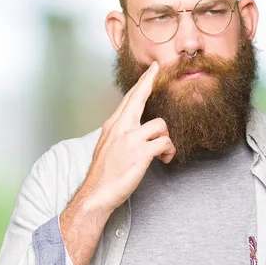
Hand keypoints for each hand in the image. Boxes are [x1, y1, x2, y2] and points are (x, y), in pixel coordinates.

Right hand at [81, 61, 175, 212]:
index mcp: (113, 126)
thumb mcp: (108, 147)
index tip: (151, 70)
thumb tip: (135, 129)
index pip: (129, 98)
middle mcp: (120, 128)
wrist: (96, 194)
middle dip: (150, 81)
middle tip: (158, 70)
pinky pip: (165, 143)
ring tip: (162, 153)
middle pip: (138, 97)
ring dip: (166, 140)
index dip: (142, 83)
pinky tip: (164, 159)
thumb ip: (121, 134)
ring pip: (160, 125)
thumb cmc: (104, 174)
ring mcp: (130, 139)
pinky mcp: (141, 152)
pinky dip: (169, 151)